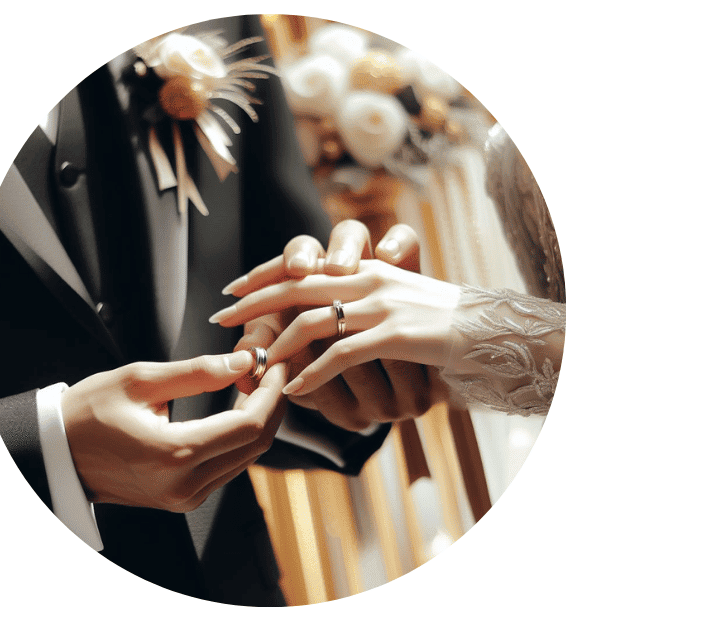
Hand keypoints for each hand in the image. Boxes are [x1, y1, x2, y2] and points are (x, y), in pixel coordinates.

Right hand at [61, 351, 286, 512]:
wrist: (56, 454)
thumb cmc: (87, 414)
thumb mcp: (139, 380)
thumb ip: (197, 372)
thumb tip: (242, 362)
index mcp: (175, 455)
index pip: (249, 424)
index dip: (271, 390)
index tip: (273, 362)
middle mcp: (185, 485)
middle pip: (256, 444)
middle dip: (272, 403)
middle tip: (269, 367)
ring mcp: (185, 497)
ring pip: (246, 457)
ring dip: (259, 419)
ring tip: (254, 381)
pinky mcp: (183, 499)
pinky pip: (227, 466)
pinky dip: (240, 436)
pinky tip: (237, 407)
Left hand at [221, 222, 432, 430]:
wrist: (490, 332)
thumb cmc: (442, 322)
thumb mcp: (397, 300)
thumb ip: (358, 299)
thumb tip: (315, 311)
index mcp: (366, 269)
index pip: (304, 265)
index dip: (263, 275)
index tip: (231, 290)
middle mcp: (369, 279)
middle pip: (296, 285)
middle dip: (253, 303)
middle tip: (220, 318)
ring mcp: (382, 306)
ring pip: (313, 320)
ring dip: (277, 346)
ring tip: (254, 365)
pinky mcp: (396, 335)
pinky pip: (342, 355)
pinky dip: (313, 374)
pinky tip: (294, 391)